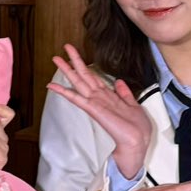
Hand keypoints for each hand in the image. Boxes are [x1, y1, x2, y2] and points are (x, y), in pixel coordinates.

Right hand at [45, 45, 150, 182]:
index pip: (93, 77)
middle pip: (83, 76)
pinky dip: (64, 91)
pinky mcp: (92, 109)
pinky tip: (52, 86)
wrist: (137, 140)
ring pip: (78, 82)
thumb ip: (124, 93)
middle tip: (62, 50)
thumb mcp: (133, 105)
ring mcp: (94, 103)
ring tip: (56, 59)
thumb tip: (118, 81)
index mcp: (108, 96)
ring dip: (67, 70)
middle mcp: (99, 98)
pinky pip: (76, 98)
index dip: (85, 66)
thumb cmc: (136, 127)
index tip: (76, 57)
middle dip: (73, 62)